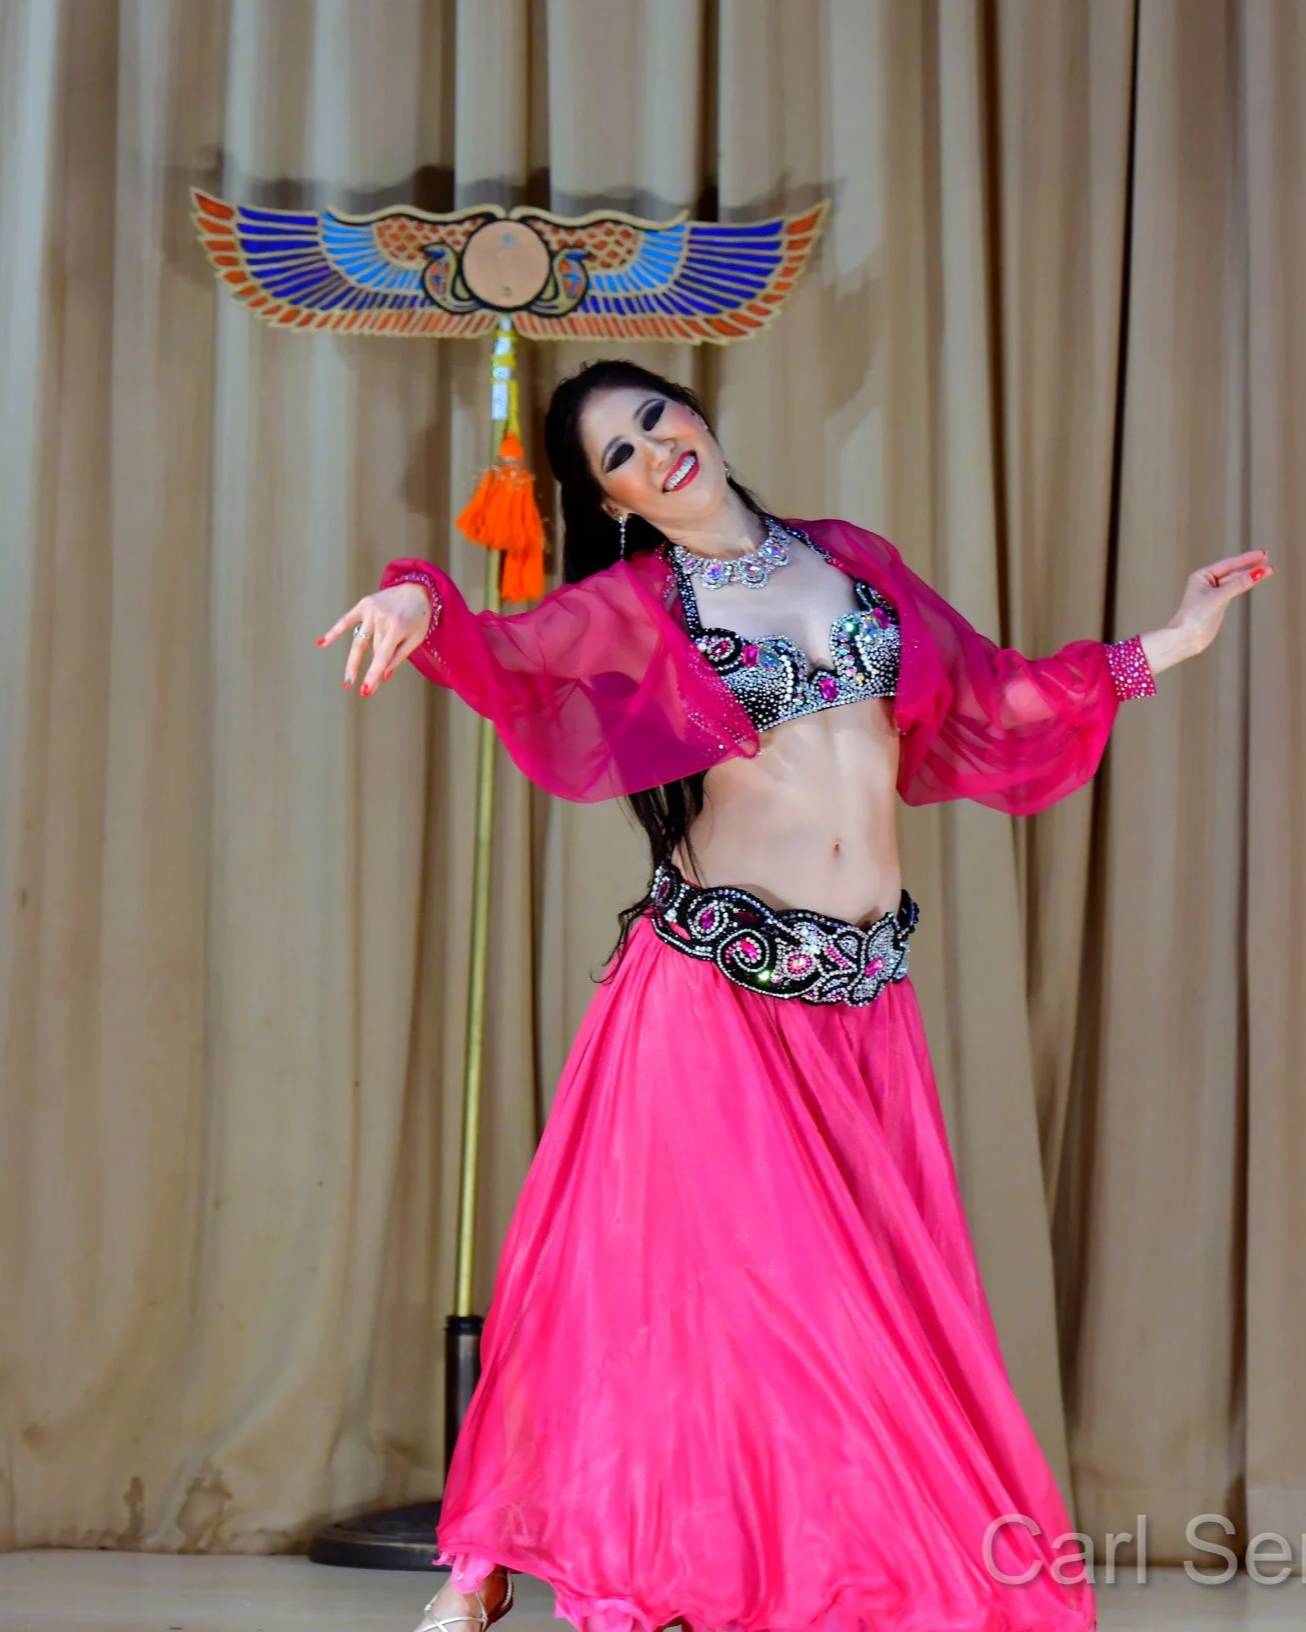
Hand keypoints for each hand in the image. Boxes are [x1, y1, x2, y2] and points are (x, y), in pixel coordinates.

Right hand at [316, 582, 433, 694]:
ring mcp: (371, 610)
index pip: (382, 656)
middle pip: (372, 650)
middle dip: (368, 671)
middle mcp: (382, 618)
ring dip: (353, 662)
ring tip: (347, 680)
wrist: (418, 588)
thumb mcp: (416, 638)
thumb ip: (399, 656)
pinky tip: (321, 643)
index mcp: (397, 627)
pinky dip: (334, 632)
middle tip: (362, 691)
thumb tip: (383, 676)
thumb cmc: (419, 618)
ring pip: (360, 641)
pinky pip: (346, 620)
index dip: (373, 674)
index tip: (366, 690)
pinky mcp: (364, 604)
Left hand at [1141, 549, 1274, 674]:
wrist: (1186, 638)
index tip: (1262, 553)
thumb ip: (1238, 584)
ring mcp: (1213, 593)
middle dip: (1250, 565)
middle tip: (1267, 558)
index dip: (1246, 558)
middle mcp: (1206, 582)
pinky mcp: (1218, 604)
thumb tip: (1257, 573)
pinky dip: (1244, 585)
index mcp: (1202, 576)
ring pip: (1235, 581)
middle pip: (1233, 571)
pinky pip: (1234, 590)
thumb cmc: (1194, 616)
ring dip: (1250, 575)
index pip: (1229, 564)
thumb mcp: (1218, 597)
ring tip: (1267, 570)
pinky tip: (1254, 579)